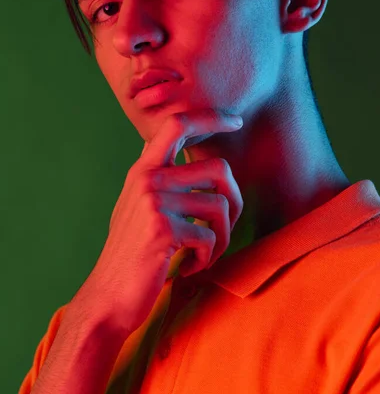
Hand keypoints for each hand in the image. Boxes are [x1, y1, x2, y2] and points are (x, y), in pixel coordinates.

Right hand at [76, 109, 243, 337]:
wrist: (108, 297)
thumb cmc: (132, 253)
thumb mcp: (136, 205)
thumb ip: (157, 177)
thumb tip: (176, 150)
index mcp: (143, 169)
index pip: (178, 124)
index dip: (211, 118)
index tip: (235, 121)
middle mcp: (148, 178)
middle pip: (218, 168)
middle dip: (236, 200)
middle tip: (227, 225)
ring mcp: (154, 202)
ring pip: (220, 206)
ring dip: (222, 237)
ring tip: (206, 254)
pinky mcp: (163, 229)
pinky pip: (210, 237)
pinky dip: (207, 258)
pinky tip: (190, 267)